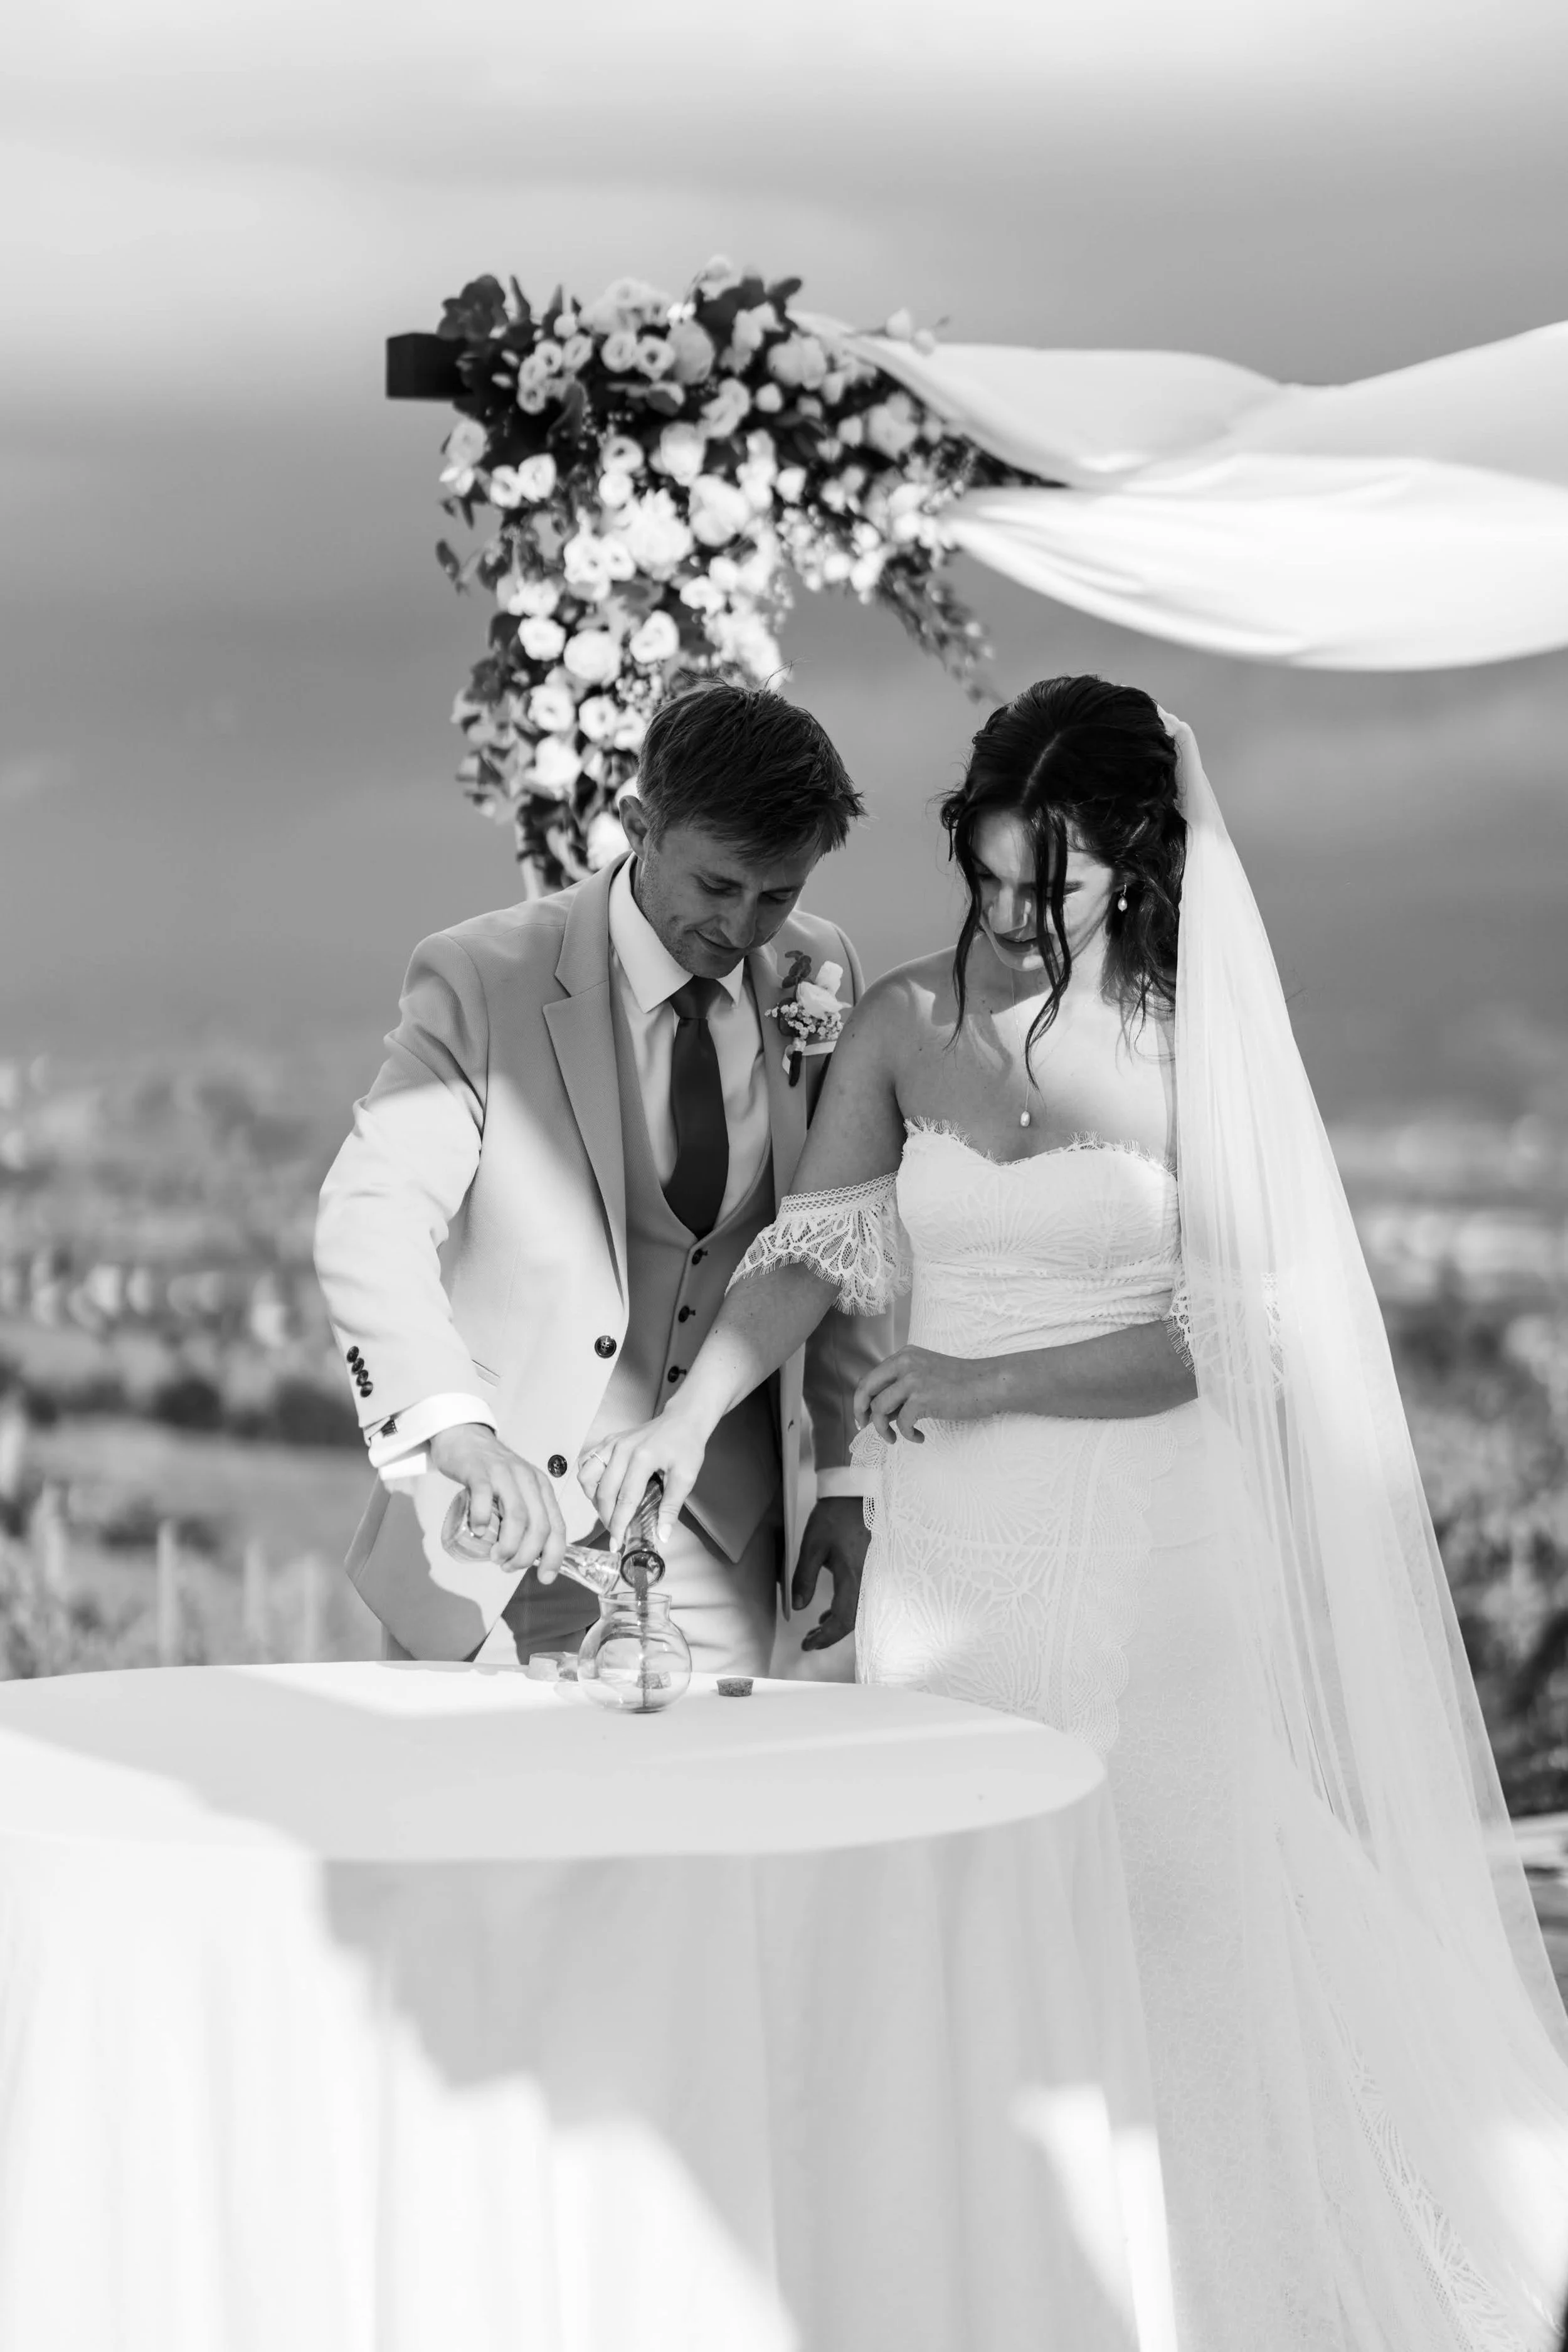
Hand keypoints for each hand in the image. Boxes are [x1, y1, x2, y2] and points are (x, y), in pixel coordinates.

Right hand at [428, 1423, 567, 1578]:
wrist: (465, 1438)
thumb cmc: (491, 1473)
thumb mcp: (518, 1492)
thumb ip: (525, 1517)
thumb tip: (528, 1557)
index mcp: (542, 1488)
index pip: (557, 1526)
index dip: (554, 1555)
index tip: (545, 1577)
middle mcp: (528, 1480)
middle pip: (539, 1525)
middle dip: (526, 1555)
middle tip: (508, 1566)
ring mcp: (503, 1474)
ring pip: (516, 1515)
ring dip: (508, 1544)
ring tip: (496, 1557)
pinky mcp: (479, 1471)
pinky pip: (484, 1496)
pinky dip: (483, 1518)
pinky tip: (479, 1531)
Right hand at [577, 1407, 712, 1553]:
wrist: (683, 1419)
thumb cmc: (687, 1446)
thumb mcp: (686, 1477)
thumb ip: (671, 1506)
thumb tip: (662, 1535)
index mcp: (642, 1458)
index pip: (625, 1500)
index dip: (619, 1525)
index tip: (616, 1544)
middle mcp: (622, 1449)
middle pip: (604, 1492)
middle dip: (607, 1517)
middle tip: (615, 1532)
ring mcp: (612, 1443)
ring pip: (587, 1476)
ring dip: (594, 1498)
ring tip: (608, 1509)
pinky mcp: (608, 1441)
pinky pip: (587, 1461)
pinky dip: (588, 1478)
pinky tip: (600, 1489)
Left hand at [792, 1497, 869, 1649]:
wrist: (855, 1494)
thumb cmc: (834, 1517)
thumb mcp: (812, 1546)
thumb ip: (805, 1578)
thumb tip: (798, 1606)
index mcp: (853, 1576)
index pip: (843, 1620)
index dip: (826, 1637)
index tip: (807, 1644)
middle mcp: (866, 1580)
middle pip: (852, 1620)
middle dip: (830, 1635)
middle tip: (809, 1640)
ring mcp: (870, 1575)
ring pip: (856, 1610)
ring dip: (836, 1624)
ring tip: (815, 1629)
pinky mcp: (869, 1569)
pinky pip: (859, 1597)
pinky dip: (843, 1609)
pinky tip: (828, 1611)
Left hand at [854, 1346, 994, 1443]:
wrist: (988, 1383)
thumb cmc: (961, 1384)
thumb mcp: (926, 1377)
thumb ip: (902, 1390)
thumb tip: (879, 1414)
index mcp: (904, 1356)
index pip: (870, 1377)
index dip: (861, 1399)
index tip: (863, 1416)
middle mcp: (905, 1363)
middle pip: (866, 1389)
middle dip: (860, 1412)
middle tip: (863, 1428)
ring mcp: (913, 1379)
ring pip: (879, 1408)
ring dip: (883, 1429)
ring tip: (894, 1439)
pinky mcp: (922, 1397)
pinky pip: (902, 1423)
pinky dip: (908, 1435)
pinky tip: (920, 1437)